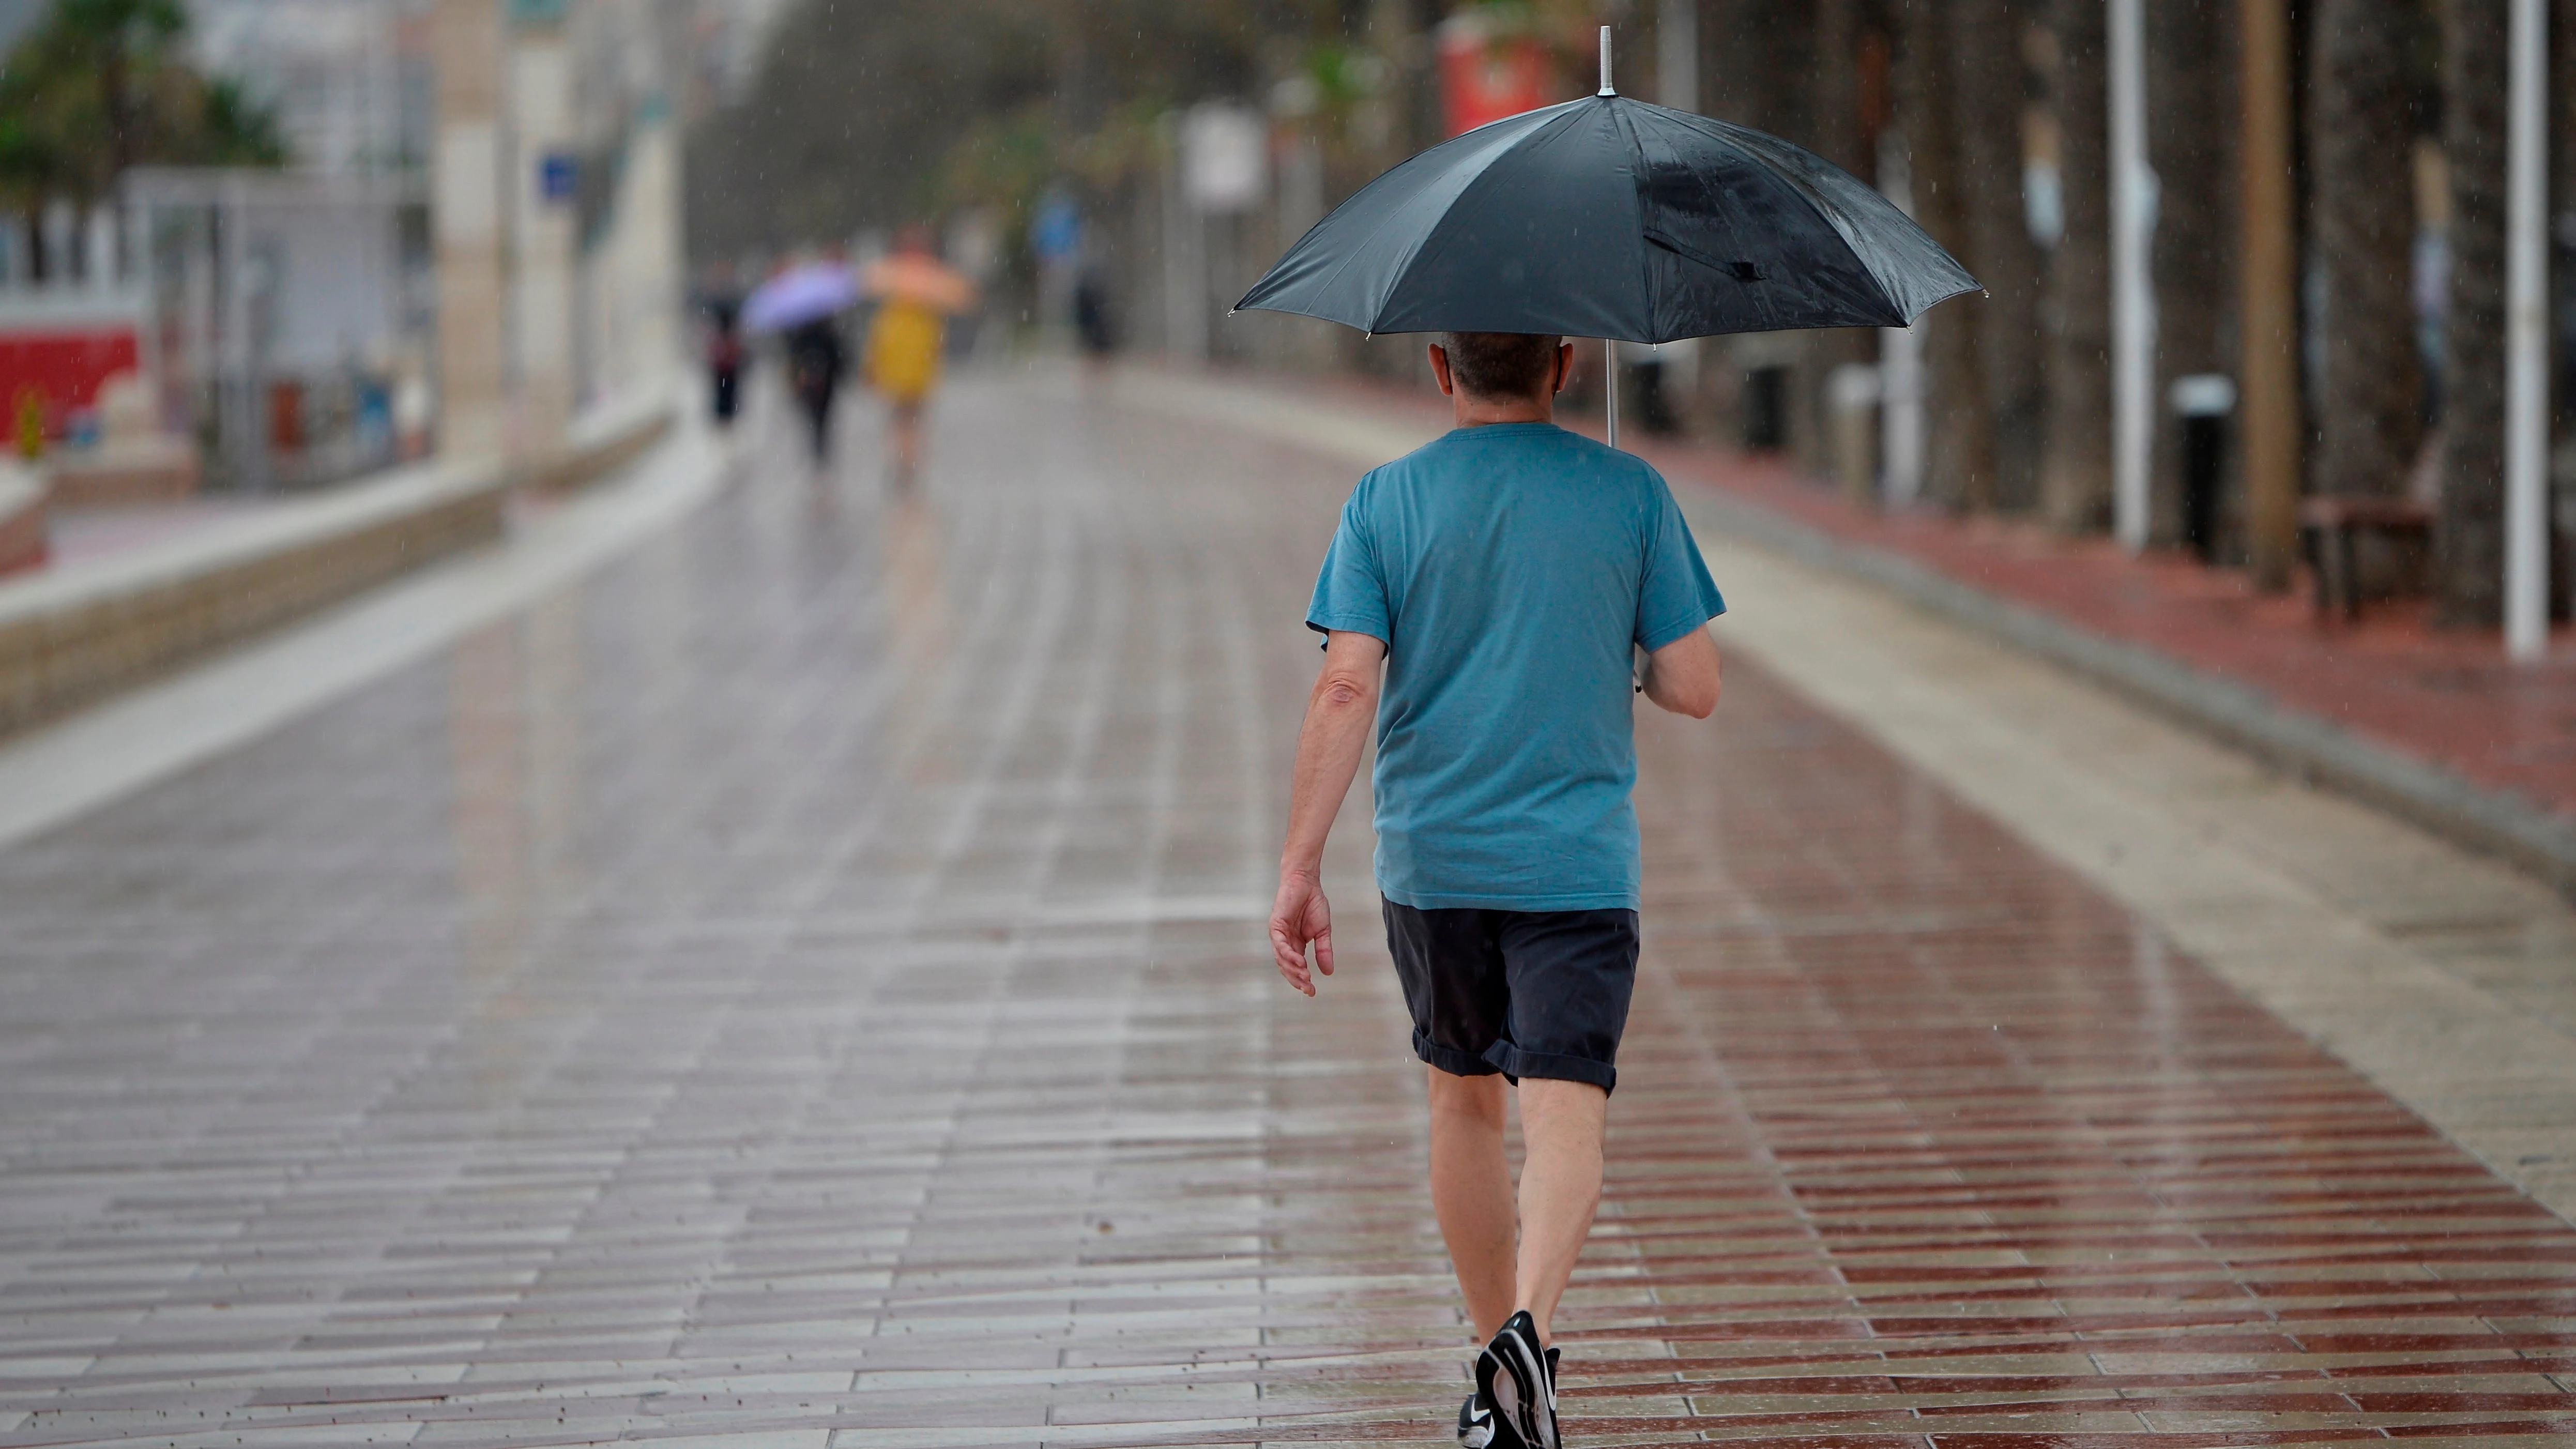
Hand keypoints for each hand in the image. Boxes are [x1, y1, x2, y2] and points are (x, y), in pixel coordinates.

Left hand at [1269, 868, 1333, 996]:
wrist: (1307, 882)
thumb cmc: (1313, 904)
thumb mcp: (1323, 931)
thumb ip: (1324, 951)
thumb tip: (1329, 972)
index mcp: (1295, 945)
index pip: (1296, 967)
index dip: (1302, 980)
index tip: (1312, 992)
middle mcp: (1284, 942)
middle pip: (1287, 967)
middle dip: (1297, 980)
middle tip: (1308, 989)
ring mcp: (1278, 935)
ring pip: (1282, 958)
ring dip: (1293, 969)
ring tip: (1306, 977)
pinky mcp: (1276, 925)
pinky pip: (1280, 944)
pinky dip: (1288, 954)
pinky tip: (1299, 962)